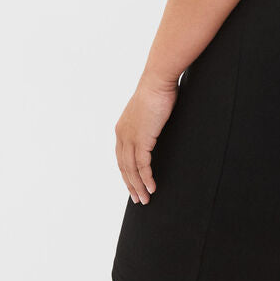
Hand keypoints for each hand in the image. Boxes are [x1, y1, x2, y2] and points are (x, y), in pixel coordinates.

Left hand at [114, 74, 178, 204]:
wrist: (158, 81)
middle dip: (131, 185)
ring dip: (139, 186)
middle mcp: (122, 135)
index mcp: (122, 128)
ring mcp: (130, 138)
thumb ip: (149, 123)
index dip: (127, 173)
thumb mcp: (149, 111)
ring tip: (146, 199)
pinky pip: (142, 165)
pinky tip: (152, 187)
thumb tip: (157, 127)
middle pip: (124, 167)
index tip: (133, 185)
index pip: (121, 157)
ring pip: (131, 169)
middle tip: (138, 199)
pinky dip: (146, 178)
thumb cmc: (158, 90)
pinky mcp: (141, 139)